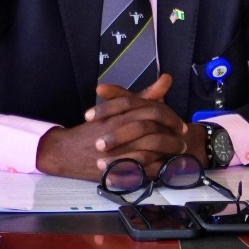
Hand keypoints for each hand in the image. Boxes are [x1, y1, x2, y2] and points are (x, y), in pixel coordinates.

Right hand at [35, 74, 188, 179]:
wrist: (65, 150)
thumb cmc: (95, 128)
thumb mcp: (119, 108)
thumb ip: (144, 96)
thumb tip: (167, 79)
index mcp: (121, 114)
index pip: (154, 111)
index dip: (172, 118)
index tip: (181, 126)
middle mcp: (120, 131)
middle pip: (155, 131)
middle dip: (173, 138)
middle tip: (183, 141)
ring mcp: (117, 150)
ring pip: (150, 151)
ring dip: (168, 153)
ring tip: (177, 155)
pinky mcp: (115, 167)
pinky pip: (141, 169)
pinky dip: (155, 168)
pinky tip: (164, 167)